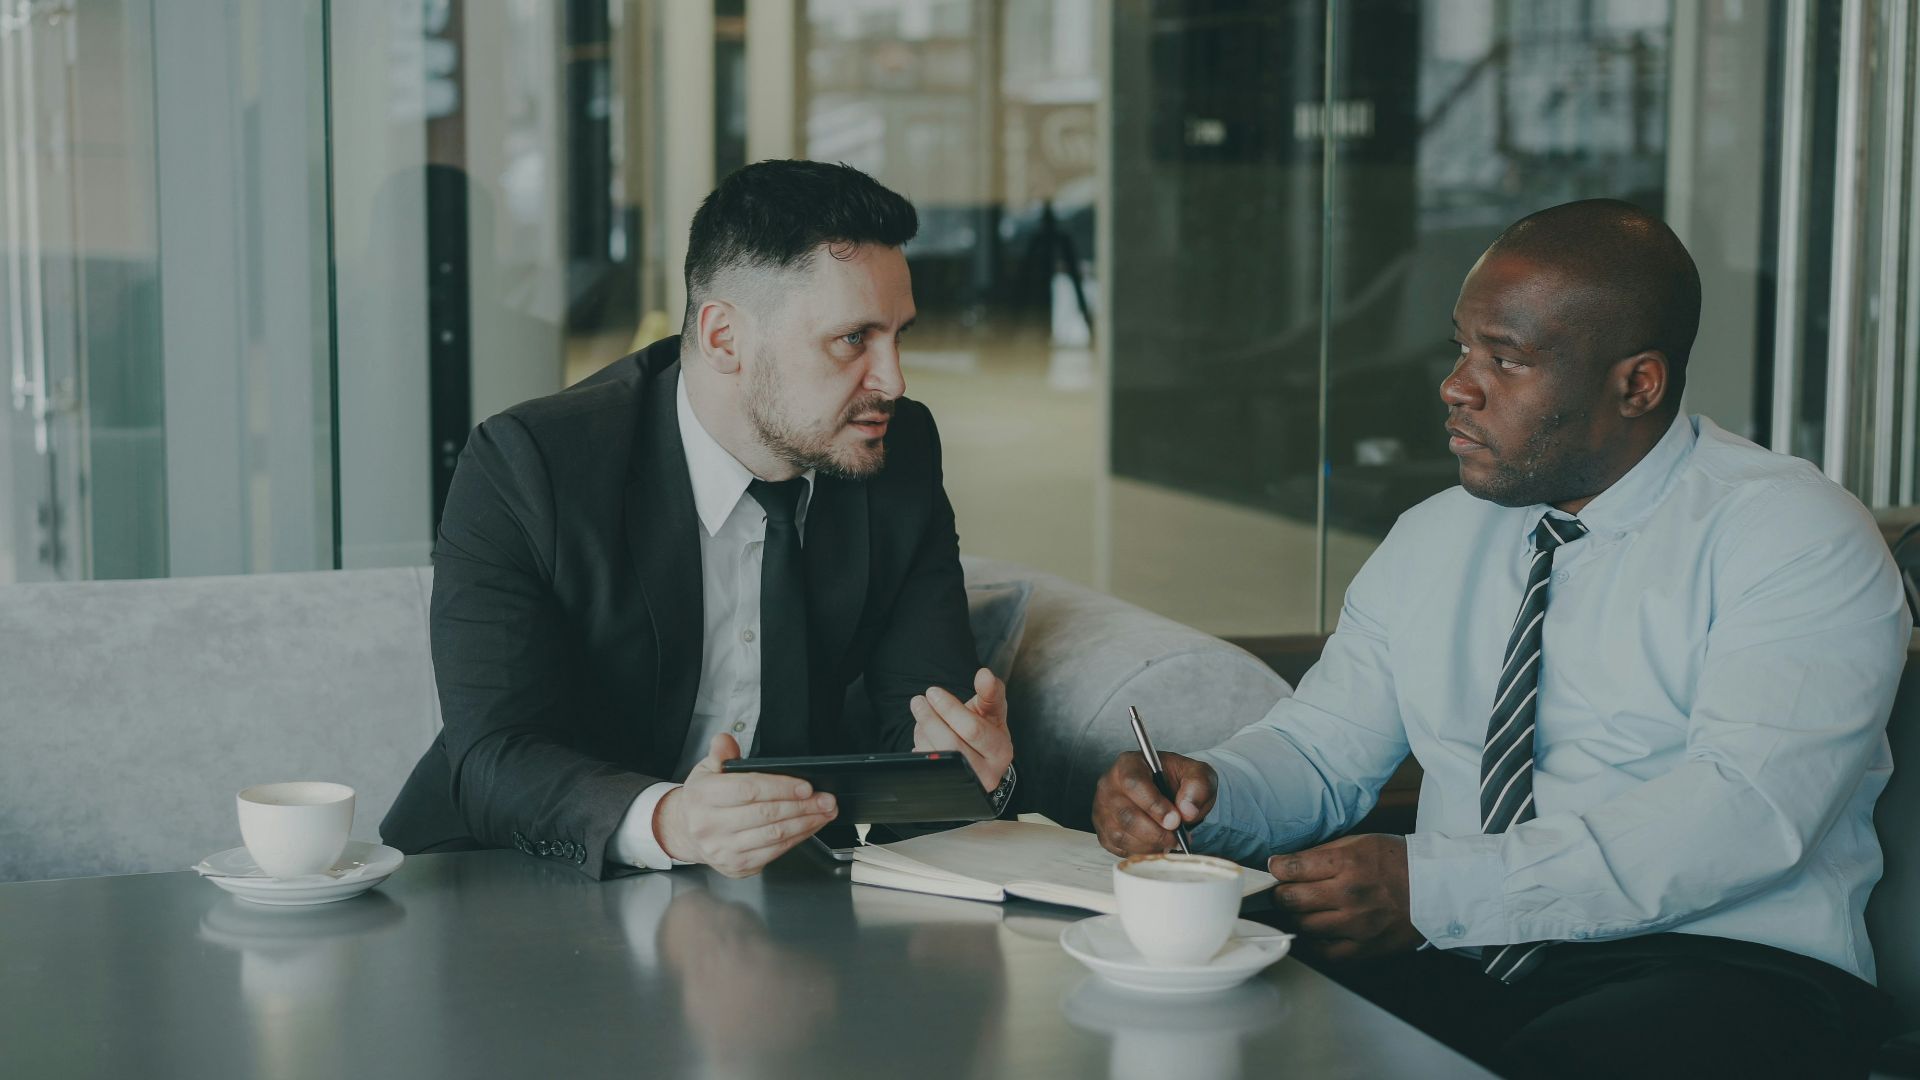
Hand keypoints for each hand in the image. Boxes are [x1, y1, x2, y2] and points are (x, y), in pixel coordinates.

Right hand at [655, 734, 837, 876]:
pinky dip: (797, 839)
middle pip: (766, 815)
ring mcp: (723, 849)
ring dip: (805, 824)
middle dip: (802, 806)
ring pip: (773, 836)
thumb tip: (726, 740)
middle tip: (826, 799)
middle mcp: (710, 826)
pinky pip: (774, 853)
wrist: (687, 832)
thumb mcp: (707, 770)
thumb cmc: (703, 799)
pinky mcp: (737, 866)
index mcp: (703, 797)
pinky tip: (809, 827)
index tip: (806, 786)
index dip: (781, 788)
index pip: (748, 790)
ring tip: (824, 812)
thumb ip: (721, 753)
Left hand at [909, 667, 1013, 789]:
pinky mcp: (948, 792)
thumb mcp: (992, 710)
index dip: (949, 709)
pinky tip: (924, 737)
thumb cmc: (985, 729)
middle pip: (951, 745)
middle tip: (918, 701)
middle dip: (930, 719)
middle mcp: (987, 774)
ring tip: (921, 715)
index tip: (932, 692)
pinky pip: (927, 770)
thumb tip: (984, 674)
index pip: (972, 729)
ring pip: (936, 758)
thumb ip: (990, 691)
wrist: (980, 760)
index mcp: (1001, 751)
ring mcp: (966, 787)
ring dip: (923, 734)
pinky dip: (920, 749)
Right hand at [1091, 750, 1216, 855]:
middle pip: (1126, 815)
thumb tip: (1187, 811)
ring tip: (1169, 841)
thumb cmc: (1179, 780)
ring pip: (1120, 835)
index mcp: (1129, 764)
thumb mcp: (1198, 774)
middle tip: (1176, 837)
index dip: (1154, 805)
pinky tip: (1156, 844)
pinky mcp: (1104, 830)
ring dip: (1150, 844)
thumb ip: (1198, 786)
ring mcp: (1103, 809)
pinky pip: (1118, 848)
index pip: (1134, 784)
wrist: (1171, 792)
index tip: (1175, 820)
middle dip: (1155, 832)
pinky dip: (1141, 851)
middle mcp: (1109, 785)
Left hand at [1267, 834, 1422, 961]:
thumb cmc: (1399, 862)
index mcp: (1347, 864)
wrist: (1437, 889)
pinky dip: (1315, 942)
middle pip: (1290, 899)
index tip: (1278, 868)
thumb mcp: (1361, 842)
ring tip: (1305, 908)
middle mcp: (1349, 895)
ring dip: (1297, 916)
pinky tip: (1319, 930)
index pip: (1292, 868)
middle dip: (1282, 893)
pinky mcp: (1365, 948)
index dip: (1278, 867)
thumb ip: (1323, 853)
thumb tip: (1288, 863)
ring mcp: (1356, 925)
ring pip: (1303, 926)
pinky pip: (1325, 952)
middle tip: (1286, 890)